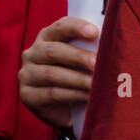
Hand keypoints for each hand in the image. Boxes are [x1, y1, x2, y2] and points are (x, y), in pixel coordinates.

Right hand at [18, 17, 98, 131]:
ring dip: (78, 79)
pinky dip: (73, 95)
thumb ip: (90, 51)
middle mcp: (32, 53)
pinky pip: (51, 93)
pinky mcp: (28, 95)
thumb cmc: (78, 79)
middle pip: (53, 51)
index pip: (59, 27)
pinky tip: (88, 97)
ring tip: (97, 84)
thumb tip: (112, 45)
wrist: (67, 112)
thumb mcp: (82, 62)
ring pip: (52, 74)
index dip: (76, 27)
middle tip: (98, 64)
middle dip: (78, 57)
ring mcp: (27, 75)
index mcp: (46, 38)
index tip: (95, 32)